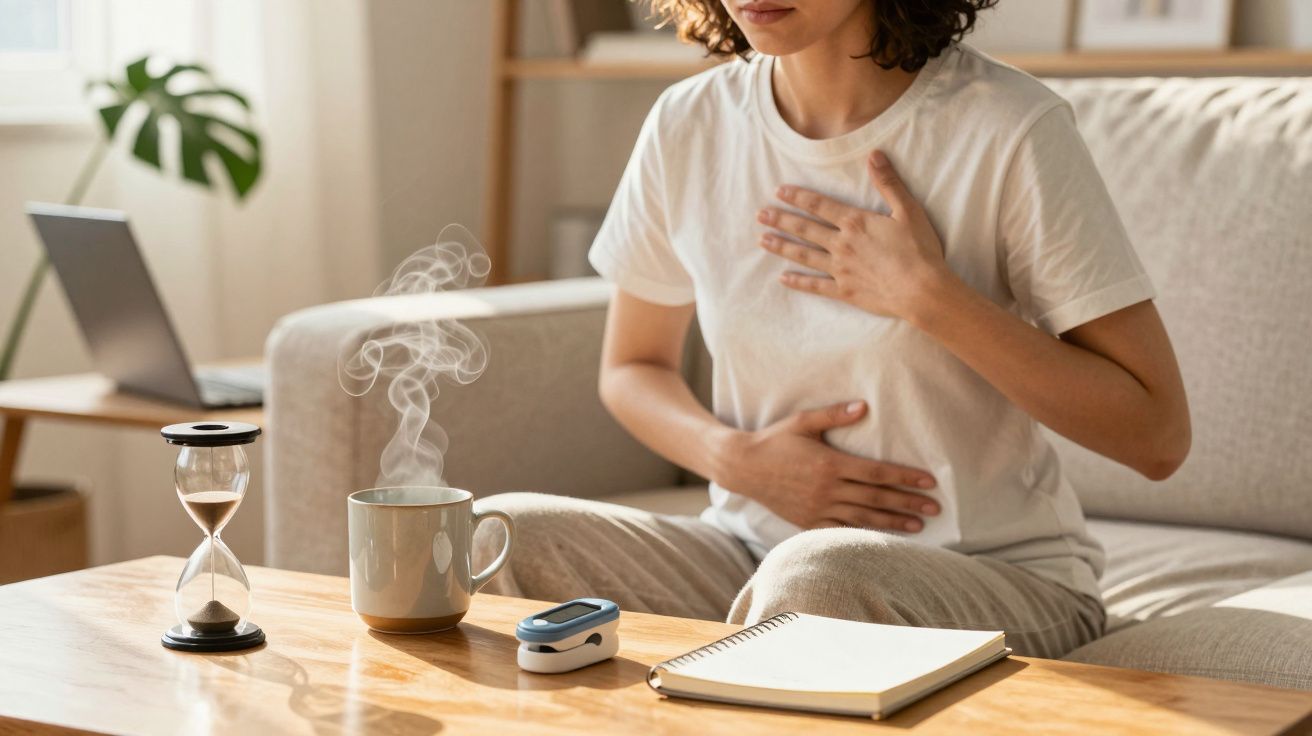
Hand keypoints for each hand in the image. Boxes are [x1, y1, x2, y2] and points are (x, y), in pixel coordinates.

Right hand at [713, 400, 939, 532]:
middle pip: (876, 498)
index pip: (877, 472)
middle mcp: (827, 489)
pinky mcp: (808, 520)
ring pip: (863, 518)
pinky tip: (881, 537)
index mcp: (830, 463)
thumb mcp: (802, 421)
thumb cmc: (774, 440)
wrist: (742, 467)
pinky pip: (841, 530)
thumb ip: (834, 415)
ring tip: (919, 527)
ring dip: (893, 522)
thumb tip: (864, 407)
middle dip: (908, 503)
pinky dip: (863, 534)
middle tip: (935, 509)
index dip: (905, 477)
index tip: (929, 482)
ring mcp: (817, 508)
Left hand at [756, 150, 949, 320]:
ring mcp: (840, 269)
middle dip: (780, 220)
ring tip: (762, 240)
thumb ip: (888, 182)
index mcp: (855, 222)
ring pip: (803, 255)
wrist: (922, 291)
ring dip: (781, 247)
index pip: (819, 205)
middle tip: (760, 214)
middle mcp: (841, 244)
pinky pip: (815, 286)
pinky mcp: (844, 291)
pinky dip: (798, 282)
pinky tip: (783, 278)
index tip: (778, 192)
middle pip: (805, 229)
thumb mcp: (908, 210)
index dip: (797, 197)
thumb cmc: (919, 250)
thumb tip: (874, 154)